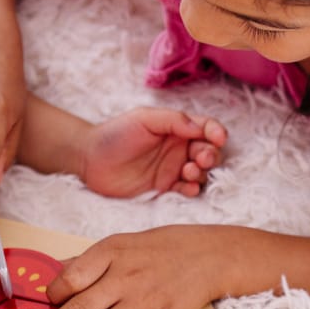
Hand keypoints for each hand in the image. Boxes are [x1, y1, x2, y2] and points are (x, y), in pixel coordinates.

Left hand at [17, 225, 237, 308]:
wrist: (207, 257)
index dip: (52, 295)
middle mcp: (124, 278)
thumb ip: (86, 262)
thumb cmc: (158, 249)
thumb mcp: (119, 243)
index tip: (46, 304)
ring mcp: (143, 302)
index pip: (69, 278)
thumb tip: (51, 277)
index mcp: (110, 253)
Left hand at [79, 109, 226, 198]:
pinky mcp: (164, 189)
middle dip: (211, 155)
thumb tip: (199, 128)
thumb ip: (173, 120)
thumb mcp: (144, 118)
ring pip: (201, 172)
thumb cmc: (116, 134)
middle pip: (208, 152)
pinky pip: (186, 190)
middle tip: (201, 158)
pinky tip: (188, 187)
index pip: (204, 128)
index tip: (218, 137)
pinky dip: (192, 189)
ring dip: (202, 172)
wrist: (91, 160)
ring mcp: (172, 169)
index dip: (215, 132)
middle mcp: (178, 148)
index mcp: (176, 128)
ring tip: (188, 171)